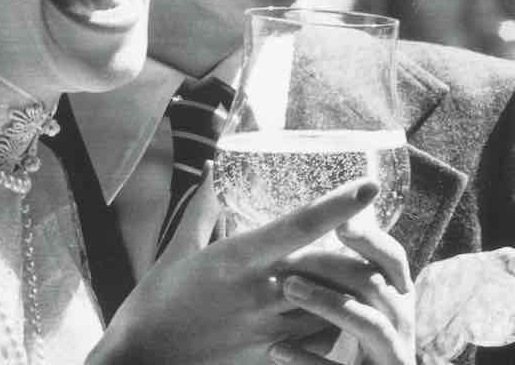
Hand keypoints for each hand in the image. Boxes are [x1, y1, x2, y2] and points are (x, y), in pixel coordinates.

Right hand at [87, 167, 385, 364]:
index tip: (368, 187)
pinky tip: (330, 309)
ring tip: (359, 269)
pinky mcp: (269, 357)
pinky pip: (318, 339)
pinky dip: (331, 321)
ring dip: (348, 287)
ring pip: (331, 306)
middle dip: (357, 251)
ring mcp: (267, 330)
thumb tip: (213, 168)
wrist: (142, 361)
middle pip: (328, 269)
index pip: (297, 227)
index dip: (337, 206)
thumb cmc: (154, 303)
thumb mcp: (177, 249)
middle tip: (372, 233)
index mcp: (235, 260)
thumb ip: (203, 208)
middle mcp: (258, 294)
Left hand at [270, 219, 415, 364]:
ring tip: (289, 289)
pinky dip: (311, 361)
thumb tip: (330, 220)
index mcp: (395, 299)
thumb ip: (343, 272)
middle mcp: (401, 326)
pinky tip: (276, 350)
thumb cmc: (352, 342)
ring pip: (371, 325)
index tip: (341, 222)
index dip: (370, 239)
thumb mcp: (355, 304)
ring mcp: (393, 356)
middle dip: (333, 267)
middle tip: (287, 255)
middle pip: (376, 285)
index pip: (392, 259)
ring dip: (330, 303)